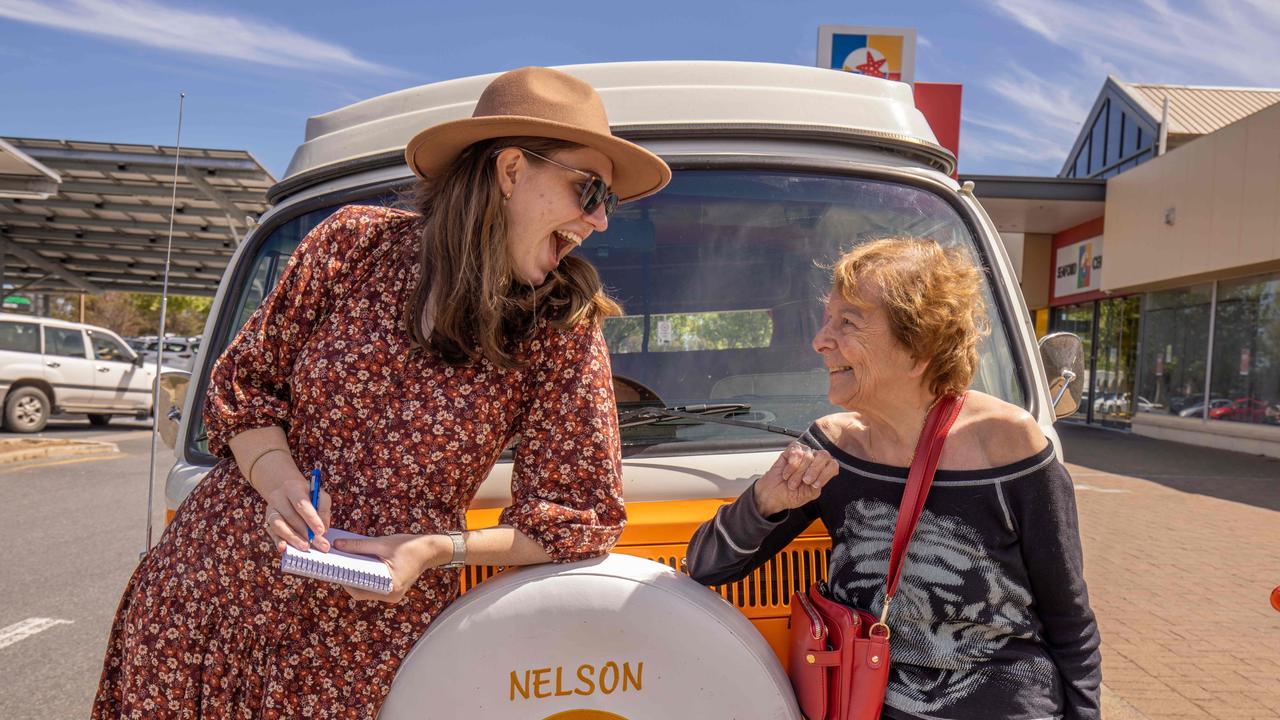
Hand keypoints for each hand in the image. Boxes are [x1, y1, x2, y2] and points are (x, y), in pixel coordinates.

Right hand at [254, 451, 331, 552]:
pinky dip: (278, 541)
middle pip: (291, 517)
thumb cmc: (307, 494)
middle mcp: (278, 498)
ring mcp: (270, 510)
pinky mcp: (267, 521)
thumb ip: (323, 509)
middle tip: (320, 545)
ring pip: (279, 526)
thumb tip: (323, 529)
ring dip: (293, 539)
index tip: (321, 531)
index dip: (311, 518)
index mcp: (293, 488)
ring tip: (306, 547)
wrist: (285, 490)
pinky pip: (272, 533)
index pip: (301, 504)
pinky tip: (284, 548)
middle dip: (307, 533)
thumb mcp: (319, 495)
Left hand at [332, 534, 448, 603]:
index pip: (358, 590)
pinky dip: (366, 577)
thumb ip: (358, 546)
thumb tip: (337, 545)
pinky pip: (374, 586)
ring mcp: (392, 595)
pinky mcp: (393, 590)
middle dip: (349, 578)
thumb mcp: (382, 543)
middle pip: (361, 591)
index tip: (334, 568)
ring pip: (367, 589)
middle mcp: (390, 595)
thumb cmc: (409, 546)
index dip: (344, 580)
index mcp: (389, 586)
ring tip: (347, 564)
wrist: (430, 550)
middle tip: (338, 565)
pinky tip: (360, 566)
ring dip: (357, 578)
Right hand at [752, 442, 836, 517]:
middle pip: (824, 456)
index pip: (833, 465)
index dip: (825, 474)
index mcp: (822, 471)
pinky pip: (796, 451)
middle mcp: (814, 461)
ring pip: (808, 455)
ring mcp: (803, 454)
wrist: (772, 495)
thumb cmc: (790, 495)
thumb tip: (823, 473)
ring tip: (791, 481)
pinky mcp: (791, 450)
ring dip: (798, 472)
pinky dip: (791, 465)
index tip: (814, 484)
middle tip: (804, 481)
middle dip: (813, 470)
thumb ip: (819, 483)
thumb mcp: (810, 494)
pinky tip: (786, 473)